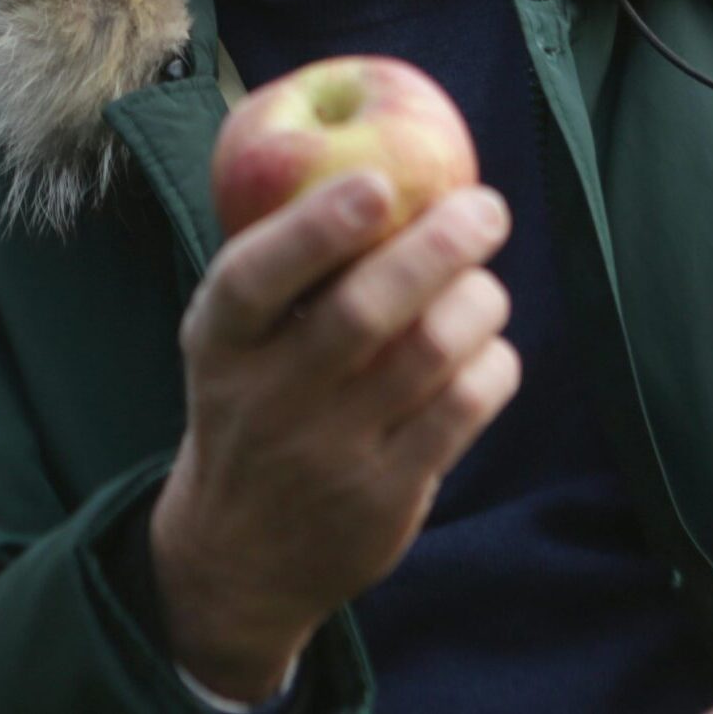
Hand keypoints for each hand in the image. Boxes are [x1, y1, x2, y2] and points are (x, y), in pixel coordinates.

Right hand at [149, 170, 518, 702]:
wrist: (237, 556)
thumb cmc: (251, 401)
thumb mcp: (230, 339)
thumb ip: (284, 262)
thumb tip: (383, 156)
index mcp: (220, 343)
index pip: (253, 278)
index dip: (315, 228)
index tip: (374, 181)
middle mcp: (267, 399)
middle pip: (363, 312)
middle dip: (437, 247)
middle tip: (485, 208)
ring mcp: (328, 455)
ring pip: (429, 355)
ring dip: (478, 301)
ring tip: (485, 282)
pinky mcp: (385, 500)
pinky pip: (463, 410)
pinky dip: (492, 363)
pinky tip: (487, 348)